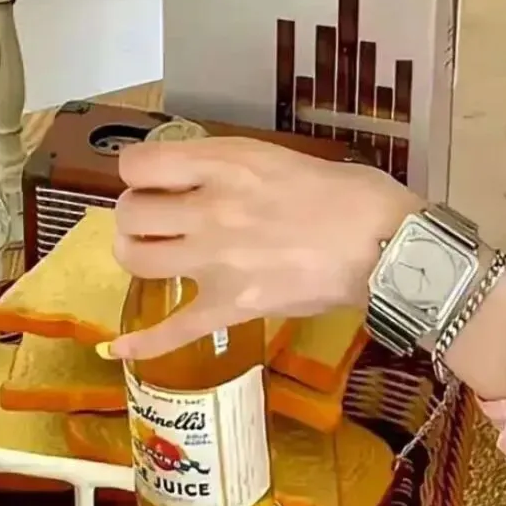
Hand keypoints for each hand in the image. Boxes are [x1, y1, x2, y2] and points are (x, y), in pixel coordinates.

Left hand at [109, 136, 414, 361]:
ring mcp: (216, 262)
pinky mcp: (232, 306)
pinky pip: (173, 329)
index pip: (140, 165)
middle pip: (132, 212)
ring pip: (137, 259)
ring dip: (136, 253)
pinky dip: (142, 342)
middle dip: (137, 212)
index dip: (138, 171)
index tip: (154, 179)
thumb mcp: (282, 158)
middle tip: (158, 217)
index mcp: (226, 165)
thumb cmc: (352, 195)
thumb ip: (234, 168)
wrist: (387, 248)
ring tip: (152, 252)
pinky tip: (118, 347)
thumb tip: (205, 182)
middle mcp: (210, 210)